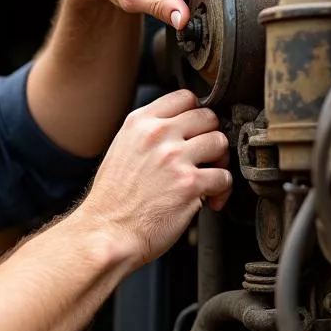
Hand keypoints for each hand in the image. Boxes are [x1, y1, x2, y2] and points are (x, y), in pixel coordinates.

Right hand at [79, 89, 231, 265]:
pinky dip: (222, 191)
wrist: (106, 233)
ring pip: (220, 142)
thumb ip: (148, 134)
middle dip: (210, 137)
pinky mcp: (189, 184)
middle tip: (206, 158)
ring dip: (219, 162)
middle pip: (208, 117)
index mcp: (139, 124)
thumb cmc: (112, 202)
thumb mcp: (121, 151)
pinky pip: (224, 177)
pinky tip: (209, 200)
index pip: (184, 97)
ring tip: (208, 178)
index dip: (196, 114)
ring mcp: (174, 158)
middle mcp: (157, 135)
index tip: (197, 131)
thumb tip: (180, 130)